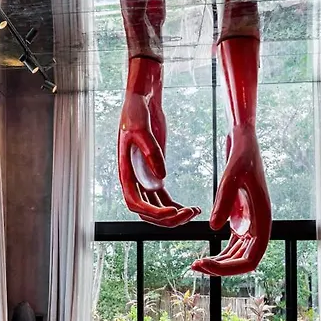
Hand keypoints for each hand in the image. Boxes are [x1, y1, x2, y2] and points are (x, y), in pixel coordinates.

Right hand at [118, 58, 199, 226]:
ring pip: (157, 208)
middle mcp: (134, 180)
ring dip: (173, 215)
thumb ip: (151, 153)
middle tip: (188, 214)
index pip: (135, 203)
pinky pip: (164, 199)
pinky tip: (192, 207)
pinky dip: (176, 206)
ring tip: (194, 212)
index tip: (171, 212)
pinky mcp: (155, 174)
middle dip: (166, 218)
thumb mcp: (142, 129)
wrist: (141, 102)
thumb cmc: (136, 113)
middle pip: (147, 212)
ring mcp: (145, 179)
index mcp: (126, 173)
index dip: (151, 213)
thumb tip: (162, 177)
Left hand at [191, 124, 271, 274]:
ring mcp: (252, 224)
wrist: (245, 143)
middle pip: (244, 262)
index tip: (206, 264)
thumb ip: (224, 202)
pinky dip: (221, 254)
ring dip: (219, 263)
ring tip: (196, 264)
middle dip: (220, 268)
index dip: (229, 268)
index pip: (251, 260)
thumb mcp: (230, 177)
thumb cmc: (242, 157)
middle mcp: (260, 226)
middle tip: (195, 266)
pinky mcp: (243, 219)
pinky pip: (234, 245)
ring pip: (238, 256)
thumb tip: (213, 229)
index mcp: (263, 220)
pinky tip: (204, 255)